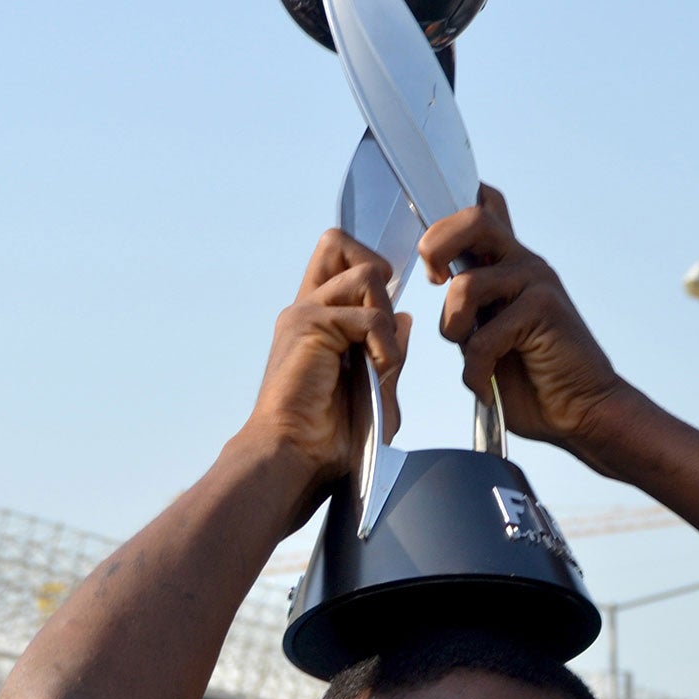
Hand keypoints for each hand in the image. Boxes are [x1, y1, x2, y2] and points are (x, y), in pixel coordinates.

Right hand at [238, 229, 411, 495]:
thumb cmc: (327, 438)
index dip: (370, 270)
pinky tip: (377, 373)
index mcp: (317, 321)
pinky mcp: (309, 325)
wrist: (294, 456)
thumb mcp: (376, 391)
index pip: (337, 260)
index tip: (389, 316)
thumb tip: (404, 318)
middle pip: (338, 243)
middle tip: (381, 325)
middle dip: (376, 273)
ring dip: (386, 317)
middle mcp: (306, 308)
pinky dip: (386, 346)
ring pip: (367, 275)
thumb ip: (391, 352)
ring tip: (381, 361)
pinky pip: (371, 316)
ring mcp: (305, 313)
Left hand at [420, 185, 625, 451]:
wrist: (580, 413)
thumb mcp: (486, 334)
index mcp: (508, 265)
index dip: (447, 218)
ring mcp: (536, 281)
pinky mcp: (544, 308)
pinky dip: (476, 371)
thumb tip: (438, 276)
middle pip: (474, 218)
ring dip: (454, 330)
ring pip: (465, 286)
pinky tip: (488, 385)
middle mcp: (524, 264)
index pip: (483, 207)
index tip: (432, 262)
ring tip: (474, 360)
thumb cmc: (531, 380)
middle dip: (436, 246)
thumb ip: (469, 305)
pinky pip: (484, 336)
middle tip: (434, 281)